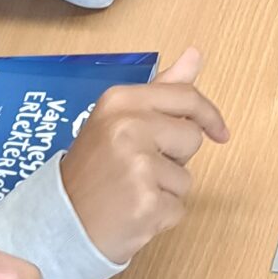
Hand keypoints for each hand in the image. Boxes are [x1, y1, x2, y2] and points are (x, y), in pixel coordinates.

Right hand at [60, 47, 229, 264]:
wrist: (57, 223)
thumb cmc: (91, 171)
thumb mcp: (118, 118)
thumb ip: (162, 88)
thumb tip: (195, 55)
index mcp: (121, 100)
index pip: (185, 96)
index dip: (208, 115)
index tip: (220, 131)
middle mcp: (129, 127)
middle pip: (192, 137)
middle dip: (175, 157)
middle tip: (137, 168)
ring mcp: (138, 166)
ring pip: (186, 178)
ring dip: (166, 190)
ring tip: (130, 191)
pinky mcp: (147, 204)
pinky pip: (178, 208)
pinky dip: (160, 216)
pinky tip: (132, 212)